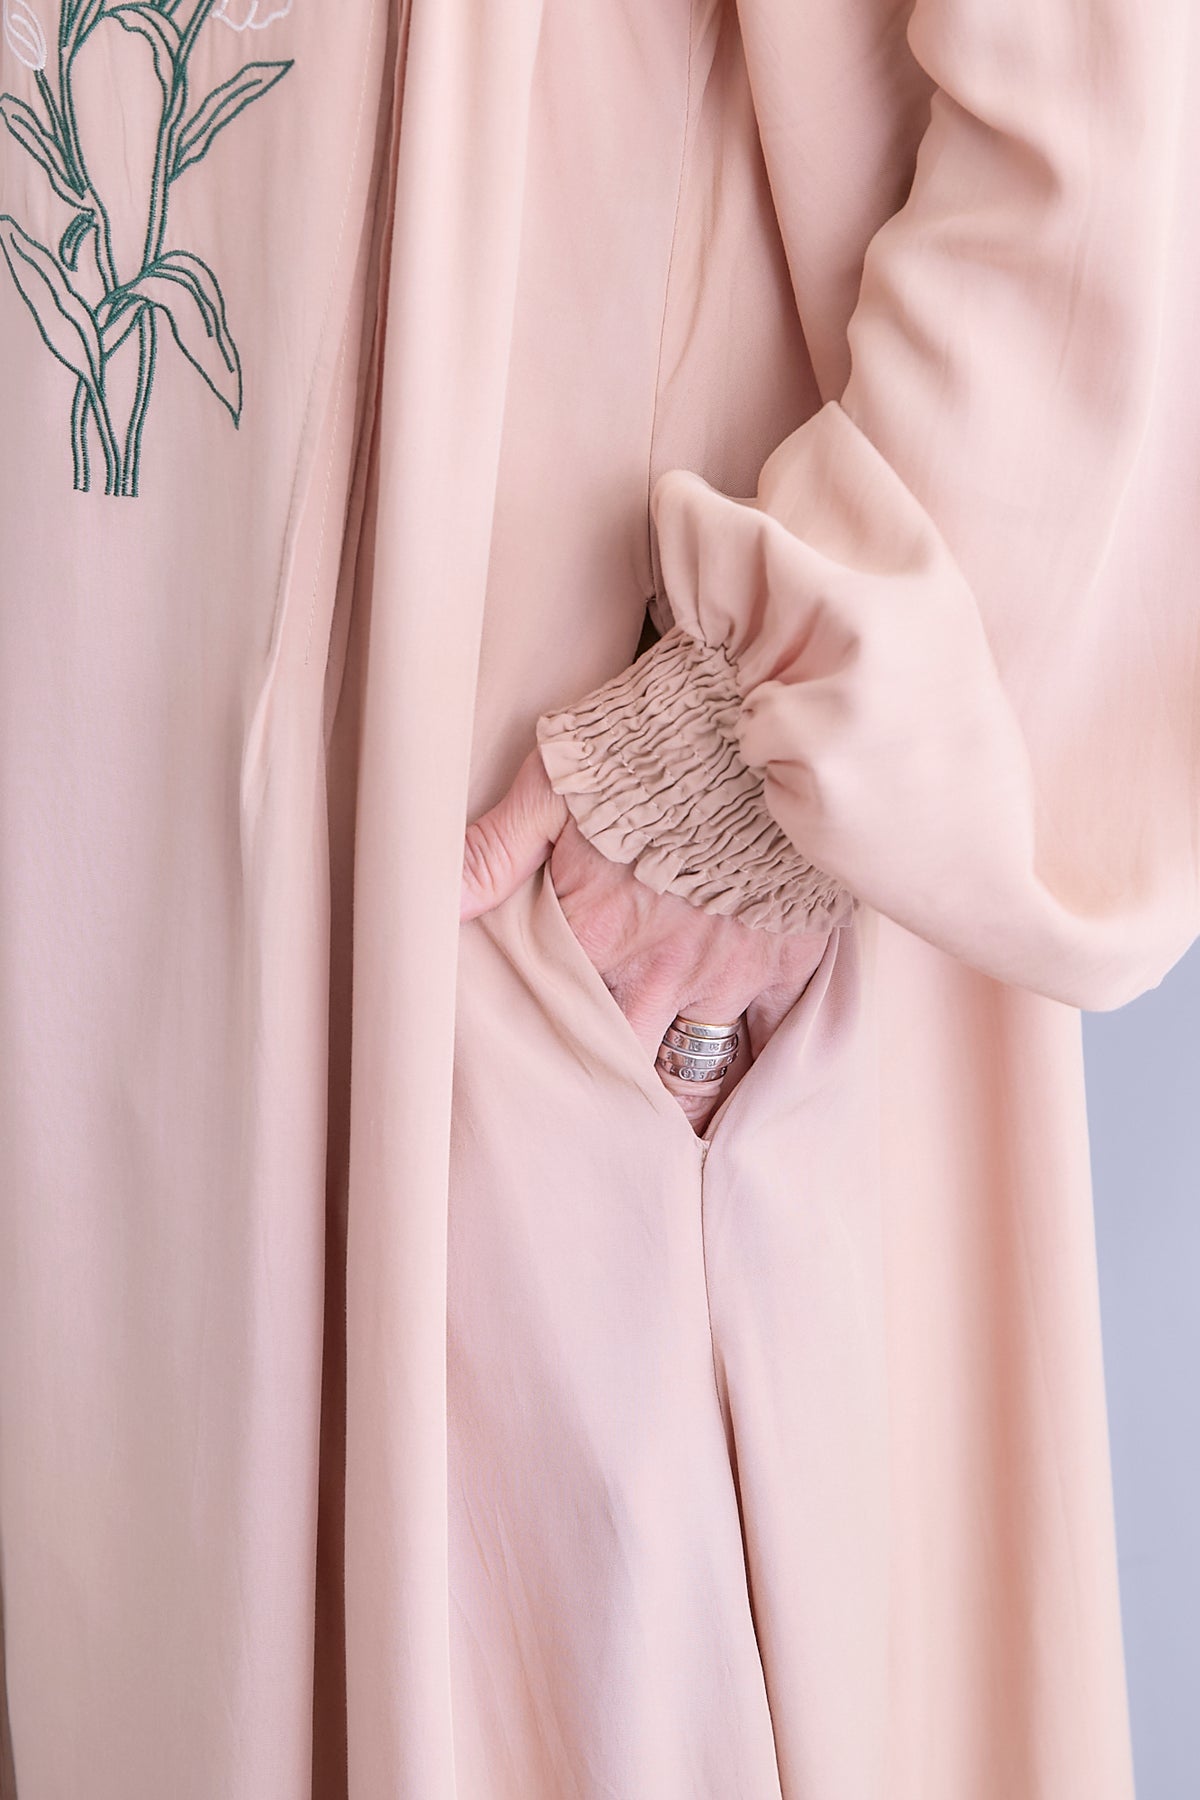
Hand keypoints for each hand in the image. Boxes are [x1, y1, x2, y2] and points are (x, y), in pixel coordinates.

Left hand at [460, 749, 830, 1130]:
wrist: (755, 727)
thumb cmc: (646, 749)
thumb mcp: (551, 786)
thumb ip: (492, 852)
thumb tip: (431, 902)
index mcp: (593, 936)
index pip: (556, 1025)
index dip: (546, 1058)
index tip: (537, 1085)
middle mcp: (656, 972)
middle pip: (626, 1070)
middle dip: (610, 1101)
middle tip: (597, 1127)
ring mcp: (724, 973)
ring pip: (696, 1071)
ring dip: (676, 1097)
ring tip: (660, 1128)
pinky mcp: (786, 961)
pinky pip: (771, 1039)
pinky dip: (756, 1063)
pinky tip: (741, 1082)